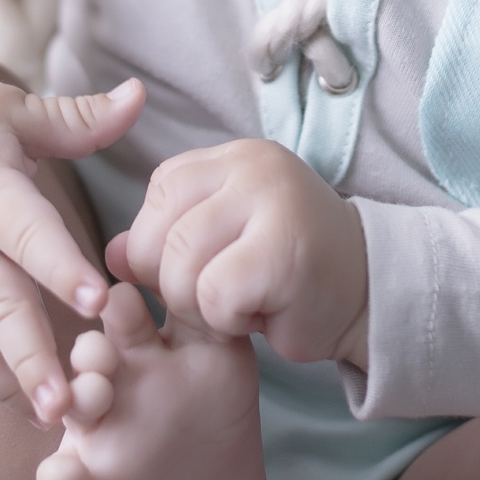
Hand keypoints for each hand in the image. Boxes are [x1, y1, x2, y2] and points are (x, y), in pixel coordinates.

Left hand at [107, 139, 368, 366]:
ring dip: (202, 308)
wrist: (369, 293)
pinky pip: (214, 296)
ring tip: (243, 303)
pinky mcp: (283, 250)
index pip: (159, 193)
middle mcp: (251, 167)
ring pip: (180, 268)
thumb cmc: (289, 270)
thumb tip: (109, 256)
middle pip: (159, 234)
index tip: (198, 268)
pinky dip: (229, 321)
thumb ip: (168, 240)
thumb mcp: (224, 242)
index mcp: (234, 157)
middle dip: (173, 284)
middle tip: (218, 296)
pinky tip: (263, 313)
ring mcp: (270, 202)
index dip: (159, 244)